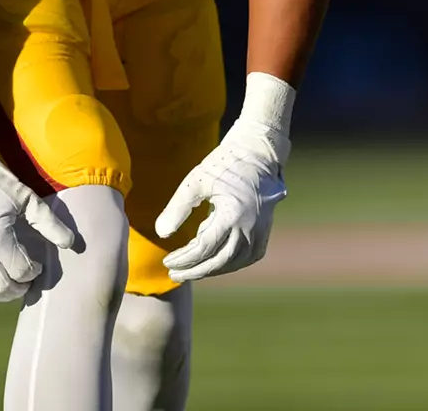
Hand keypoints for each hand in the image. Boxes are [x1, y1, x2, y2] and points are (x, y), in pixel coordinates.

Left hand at [155, 118, 288, 282]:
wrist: (256, 153)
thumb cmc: (223, 164)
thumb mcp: (195, 181)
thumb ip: (177, 207)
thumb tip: (162, 233)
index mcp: (232, 214)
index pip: (204, 247)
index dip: (184, 258)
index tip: (167, 261)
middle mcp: (250, 226)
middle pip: (220, 261)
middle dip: (195, 271)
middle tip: (174, 274)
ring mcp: (261, 229)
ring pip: (236, 262)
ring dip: (213, 269)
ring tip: (192, 269)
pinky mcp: (266, 229)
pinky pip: (250, 256)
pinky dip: (233, 263)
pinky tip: (217, 261)